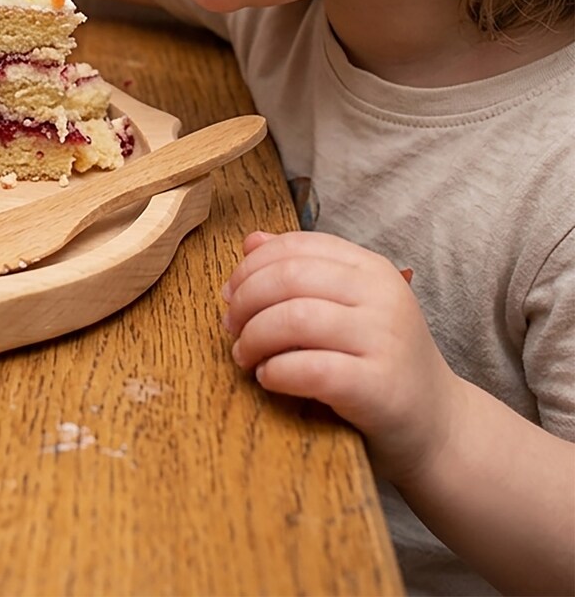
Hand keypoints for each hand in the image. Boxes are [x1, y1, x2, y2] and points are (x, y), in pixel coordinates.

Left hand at [222, 230, 459, 482]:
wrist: (438, 427)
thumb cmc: (378, 362)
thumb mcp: (346, 307)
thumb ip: (302, 271)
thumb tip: (251, 241)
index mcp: (371, 268)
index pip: (297, 246)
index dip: (251, 267)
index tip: (230, 293)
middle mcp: (383, 296)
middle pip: (289, 277)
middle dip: (245, 301)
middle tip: (231, 328)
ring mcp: (385, 339)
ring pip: (294, 319)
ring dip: (254, 338)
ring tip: (245, 356)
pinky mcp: (380, 386)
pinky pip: (311, 369)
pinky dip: (276, 371)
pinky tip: (268, 378)